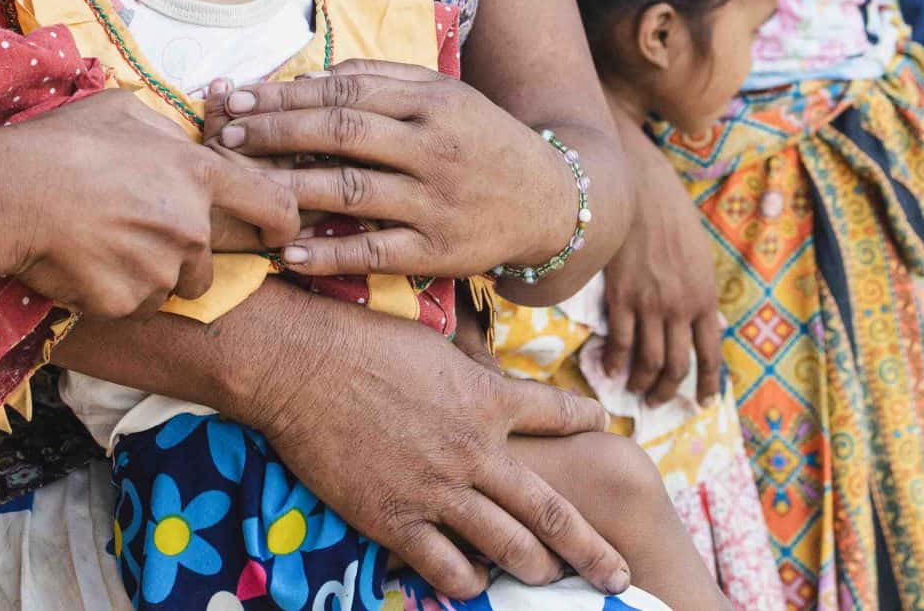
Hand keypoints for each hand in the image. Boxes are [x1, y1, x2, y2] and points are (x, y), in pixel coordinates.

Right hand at [0, 92, 300, 318]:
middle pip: (206, 263)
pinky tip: (79, 263)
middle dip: (180, 258)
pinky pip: (128, 306)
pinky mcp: (126, 303)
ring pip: (167, 287)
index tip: (277, 236)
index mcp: (198, 175)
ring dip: (144, 275)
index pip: (274, 207)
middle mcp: (190, 228)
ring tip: (99, 244)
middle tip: (132, 237)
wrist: (9, 193)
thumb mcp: (124, 111)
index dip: (282, 225)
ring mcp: (159, 271)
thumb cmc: (63, 143)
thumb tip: (181, 144)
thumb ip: (168, 132)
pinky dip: (109, 293)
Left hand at [209, 61, 579, 278]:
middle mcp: (434, 147)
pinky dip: (329, 254)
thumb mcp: (445, 94)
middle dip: (276, 133)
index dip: (285, 94)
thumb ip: (383, 79)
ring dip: (290, 189)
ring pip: (351, 190)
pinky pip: (375, 253)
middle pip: (341, 132)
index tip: (238, 99)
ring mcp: (436, 201)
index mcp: (432, 101)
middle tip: (226, 137)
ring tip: (243, 188)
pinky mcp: (440, 252)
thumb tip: (310, 75)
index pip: (346, 90)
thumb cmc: (481, 139)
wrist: (551, 200)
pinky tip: (289, 252)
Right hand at [242, 305, 631, 599]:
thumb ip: (467, 368)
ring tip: (556, 584)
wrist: (304, 365)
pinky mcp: (397, 519)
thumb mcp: (433, 342)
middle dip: (593, 549)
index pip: (558, 415)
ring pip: (510, 548)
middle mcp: (476, 452)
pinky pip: (447, 567)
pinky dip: (469, 581)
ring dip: (540, 571)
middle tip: (620, 575)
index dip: (589, 425)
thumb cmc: (361, 339)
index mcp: (487, 400)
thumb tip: (484, 367)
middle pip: (553, 511)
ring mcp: (439, 490)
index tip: (610, 432)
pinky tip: (475, 584)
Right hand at [600, 114, 723, 406]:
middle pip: (676, 366)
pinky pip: (620, 342)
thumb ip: (697, 293)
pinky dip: (615, 363)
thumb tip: (695, 324)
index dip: (708, 384)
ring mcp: (650, 303)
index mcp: (705, 298)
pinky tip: (611, 370)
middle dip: (667, 391)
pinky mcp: (620, 295)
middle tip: (658, 401)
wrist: (640, 188)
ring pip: (647, 361)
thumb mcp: (698, 257)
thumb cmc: (672, 216)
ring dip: (641, 384)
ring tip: (634, 392)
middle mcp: (680, 307)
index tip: (704, 403)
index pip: (710, 354)